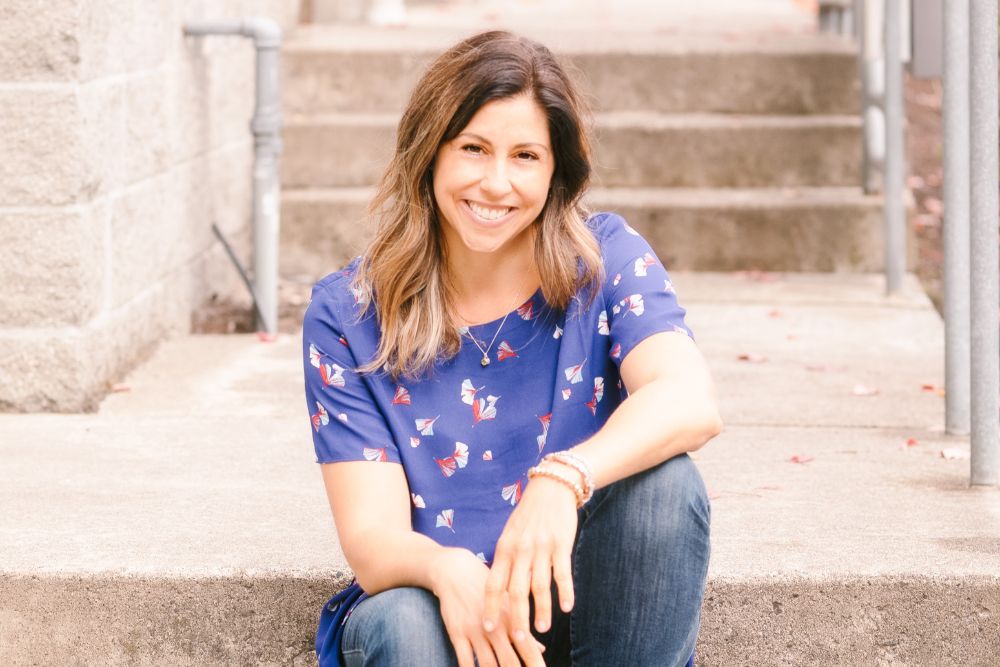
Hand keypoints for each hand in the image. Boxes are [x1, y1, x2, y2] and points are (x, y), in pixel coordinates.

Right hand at [429, 547, 545, 666]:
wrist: (456, 572)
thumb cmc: (486, 588)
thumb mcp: (507, 603)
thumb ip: (522, 627)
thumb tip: (541, 649)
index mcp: (510, 619)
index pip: (528, 648)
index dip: (536, 664)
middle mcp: (495, 627)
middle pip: (510, 661)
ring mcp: (475, 631)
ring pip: (488, 664)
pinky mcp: (456, 633)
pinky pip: (464, 659)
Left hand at [483, 475, 578, 642]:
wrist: (550, 488)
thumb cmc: (528, 514)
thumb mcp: (510, 534)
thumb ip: (506, 560)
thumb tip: (500, 590)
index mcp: (504, 549)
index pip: (494, 584)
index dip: (491, 607)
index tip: (488, 627)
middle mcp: (521, 551)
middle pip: (516, 591)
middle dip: (516, 617)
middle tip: (517, 639)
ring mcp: (541, 548)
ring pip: (540, 585)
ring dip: (542, 610)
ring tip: (542, 629)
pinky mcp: (561, 544)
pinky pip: (562, 572)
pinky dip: (565, 591)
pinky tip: (567, 607)